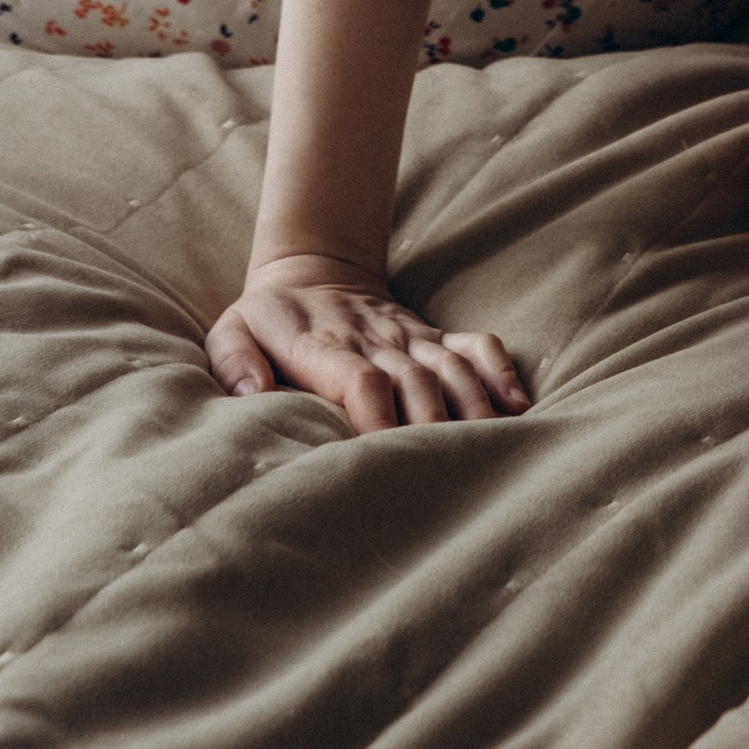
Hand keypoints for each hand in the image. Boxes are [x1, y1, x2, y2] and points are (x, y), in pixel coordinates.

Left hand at [204, 251, 529, 431]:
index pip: (360, 379)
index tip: (385, 460)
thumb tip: (253, 394)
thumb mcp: (231, 330)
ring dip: (473, 410)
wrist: (311, 269)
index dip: (377, 418)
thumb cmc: (268, 318)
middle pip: (415, 382)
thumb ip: (234, 361)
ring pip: (450, 368)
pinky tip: (518, 406)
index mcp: (323, 345)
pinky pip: (474, 346)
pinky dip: (498, 371)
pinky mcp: (431, 336)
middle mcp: (374, 340)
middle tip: (449, 478)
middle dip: (434, 430)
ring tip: (492, 454)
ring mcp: (409, 336)